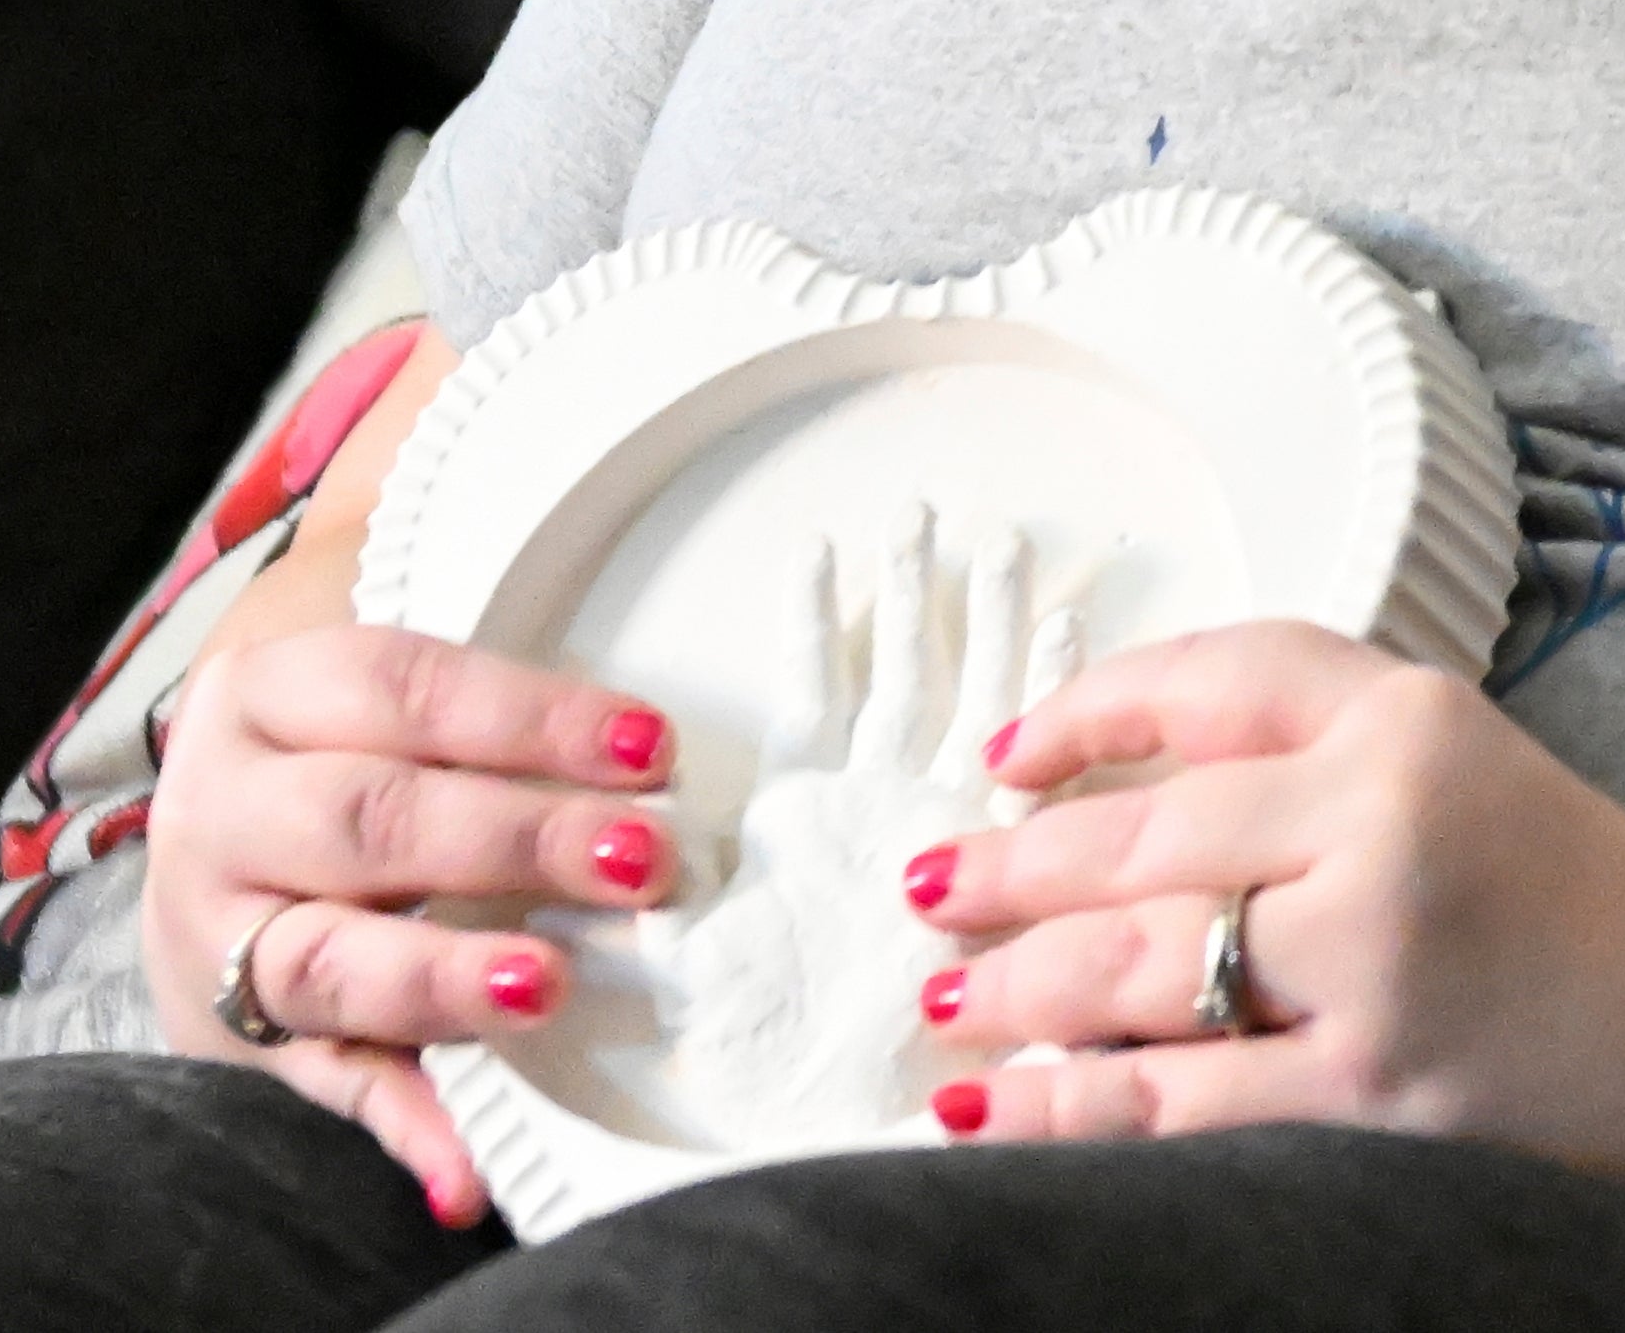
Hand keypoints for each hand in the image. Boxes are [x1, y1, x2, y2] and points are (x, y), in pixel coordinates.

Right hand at [143, 622, 681, 1222]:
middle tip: (636, 862)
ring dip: (446, 980)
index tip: (645, 748)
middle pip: (368, 819)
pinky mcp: (240, 1051)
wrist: (198, 855)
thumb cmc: (322, 758)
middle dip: (512, 841)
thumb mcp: (359, 708)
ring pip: (329, 963)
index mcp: (262, 695)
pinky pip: (325, 1090)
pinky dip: (403, 1128)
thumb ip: (473, 735)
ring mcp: (216, 944)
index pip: (403, 690)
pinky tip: (467, 1171)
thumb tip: (635, 760)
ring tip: (544, 989)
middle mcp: (222, 814)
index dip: (529, 718)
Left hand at [633, 509, 1080, 1147]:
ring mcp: (939, 815)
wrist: (829, 1110)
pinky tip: (1074, 630)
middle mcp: (878, 799)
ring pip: (968, 690)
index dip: (817, 618)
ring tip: (1002, 545)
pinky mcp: (985, 843)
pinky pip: (1024, 750)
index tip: (822, 547)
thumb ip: (623, 905)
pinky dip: (1055, 687)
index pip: (814, 685)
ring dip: (985, 617)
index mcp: (807, 809)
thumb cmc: (757, 1048)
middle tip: (930, 513)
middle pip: (901, 666)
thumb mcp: (672, 962)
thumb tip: (550, 856)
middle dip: (916, 589)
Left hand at [906, 619, 1624, 1209]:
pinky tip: (996, 1112)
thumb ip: (1316, 759)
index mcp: (1407, 713)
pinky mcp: (1369, 1091)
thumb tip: (1115, 803)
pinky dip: (1070, 1107)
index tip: (1010, 754)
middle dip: (1012, 869)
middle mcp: (1380, 815)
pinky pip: (1178, 1099)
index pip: (1209, 677)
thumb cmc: (1590, 899)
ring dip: (1017, 986)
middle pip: (1144, 835)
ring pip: (1140, 965)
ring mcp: (1372, 958)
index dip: (1090, 712)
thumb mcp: (1463, 764)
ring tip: (940, 999)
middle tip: (928, 886)